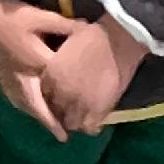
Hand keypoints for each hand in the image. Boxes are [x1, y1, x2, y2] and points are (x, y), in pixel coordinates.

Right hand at [0, 0, 85, 128]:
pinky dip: (28, 109)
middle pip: (37, 106)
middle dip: (50, 122)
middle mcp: (21, 78)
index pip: (56, 86)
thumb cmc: (13, 17)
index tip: (83, 111)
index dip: (70, 99)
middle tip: (63, 137)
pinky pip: (17, 100)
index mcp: (35, 63)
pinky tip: (34, 109)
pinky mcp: (1, 78)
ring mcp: (8, 80)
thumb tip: (89, 31)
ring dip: (39, 117)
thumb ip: (66, 27)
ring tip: (52, 128)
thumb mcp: (42, 17)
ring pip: (25, 106)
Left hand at [39, 16, 147, 134]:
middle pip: (56, 113)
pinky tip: (95, 120)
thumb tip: (55, 63)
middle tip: (73, 107)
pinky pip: (89, 127)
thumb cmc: (94, 36)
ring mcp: (78, 104)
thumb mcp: (63, 47)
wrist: (118, 40)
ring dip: (76, 121)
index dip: (54, 98)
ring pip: (71, 124)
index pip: (45, 97)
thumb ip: (57, 57)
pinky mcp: (97, 110)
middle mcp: (60, 93)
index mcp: (50, 76)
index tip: (62, 97)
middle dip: (63, 112)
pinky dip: (91, 126)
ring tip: (84, 115)